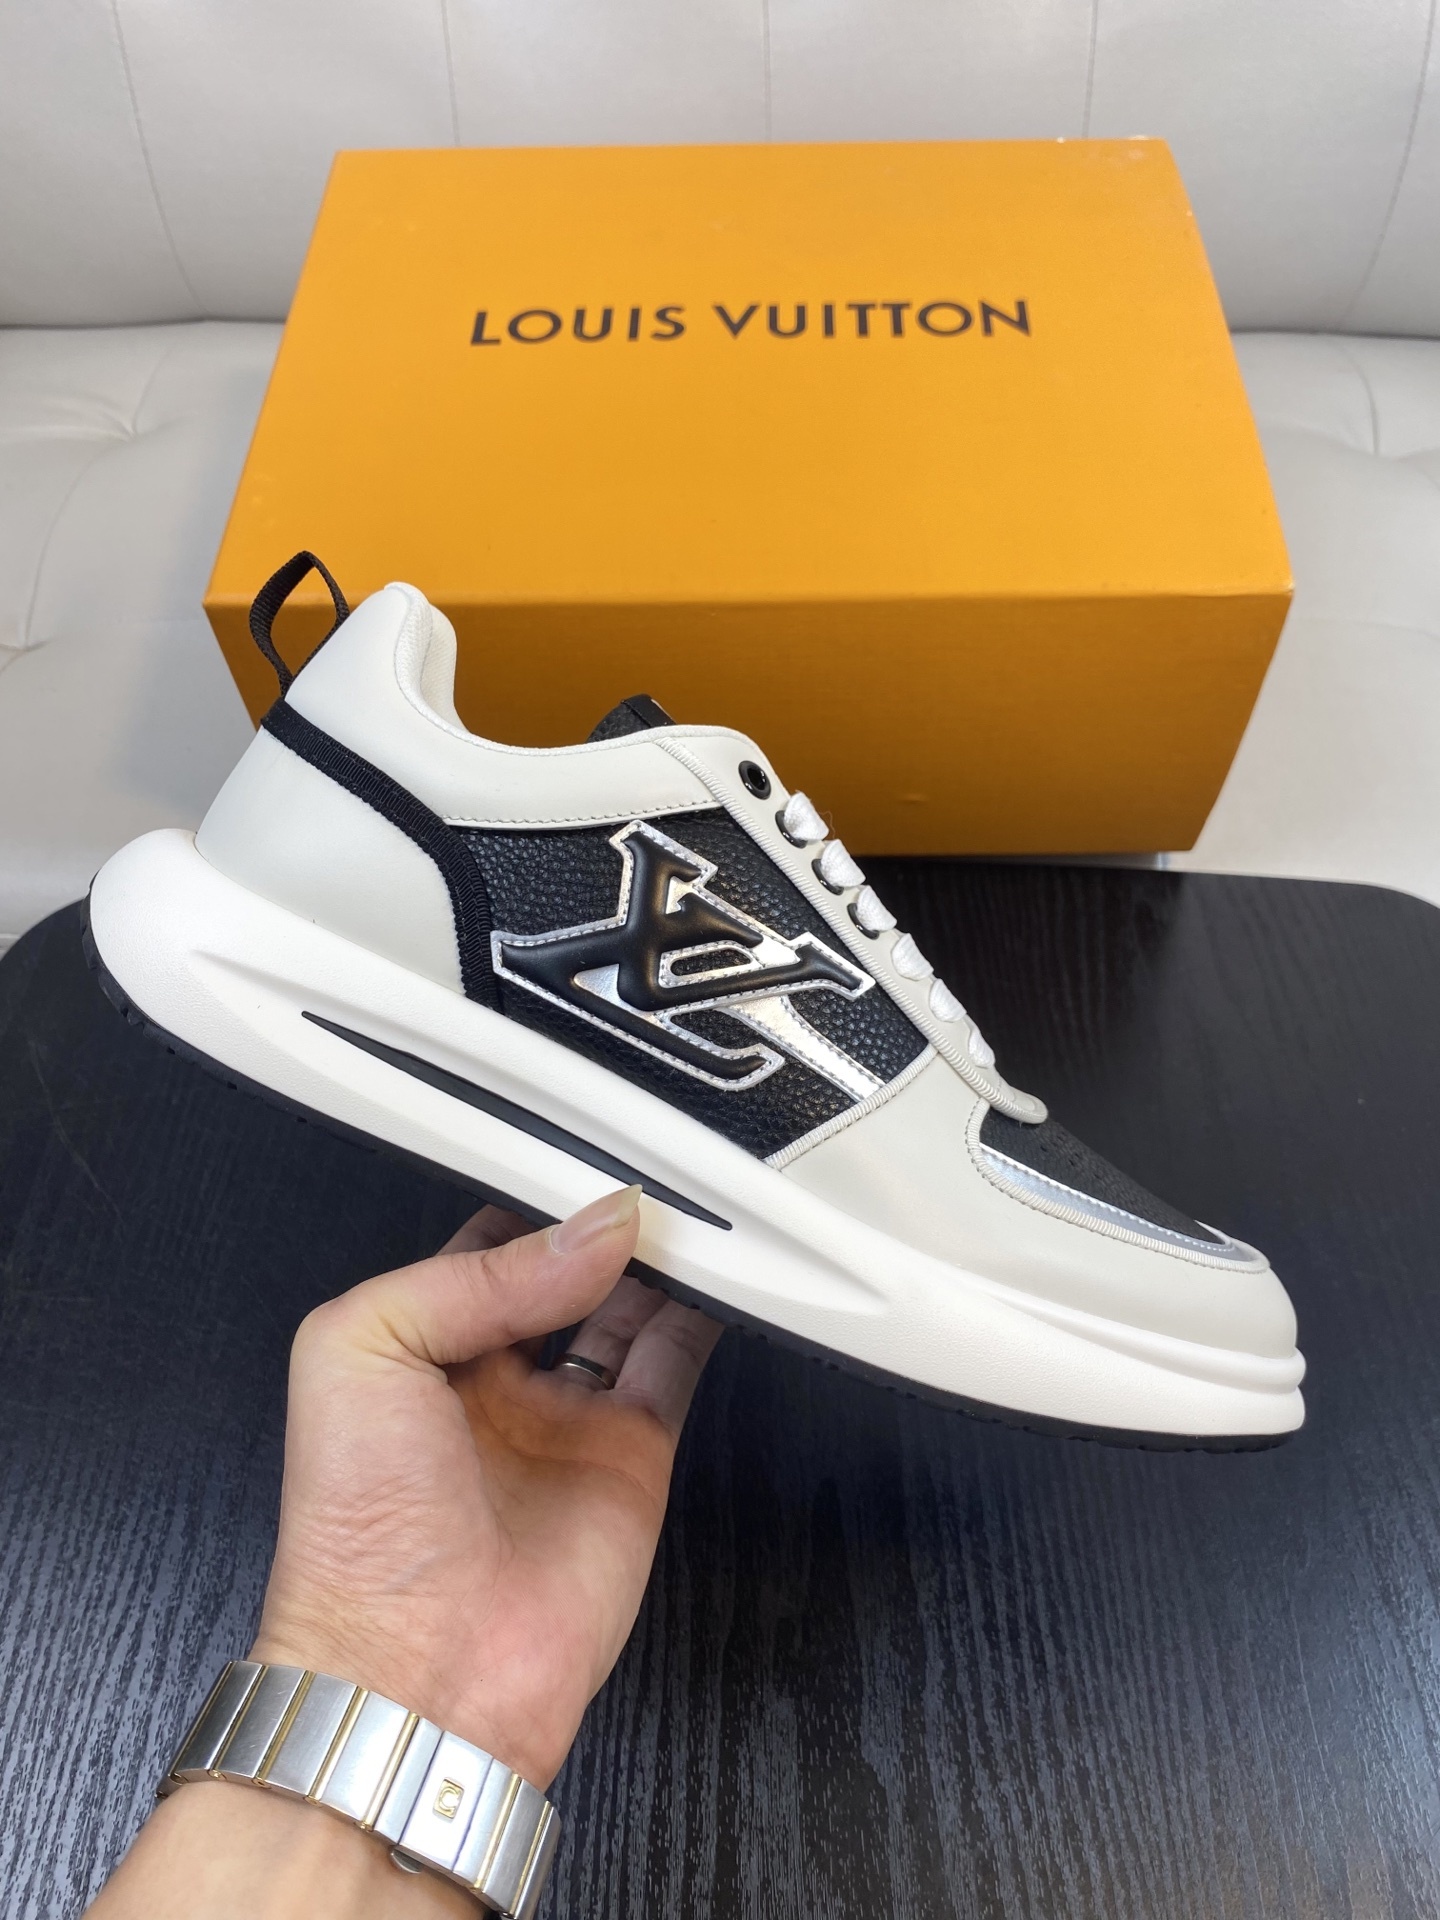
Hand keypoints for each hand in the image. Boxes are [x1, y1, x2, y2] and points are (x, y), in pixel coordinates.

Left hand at [250, 1186, 721, 1786]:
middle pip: (565, 1266)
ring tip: (680, 1207)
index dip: (532, 1195)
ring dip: (656, 1256)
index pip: (488, 1239)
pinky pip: (676, 1361)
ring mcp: (567, 1414)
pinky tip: (715, 1268)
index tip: (573, 1154)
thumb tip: (589, 1231)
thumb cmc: (354, 1528)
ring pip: (628, 1303)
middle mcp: (495, 1374)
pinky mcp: (634, 1454)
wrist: (418, 1666)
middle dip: (600, 1221)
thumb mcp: (363, 1348)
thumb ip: (473, 1275)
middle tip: (640, 1173)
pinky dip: (704, 1312)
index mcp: (417, 1342)